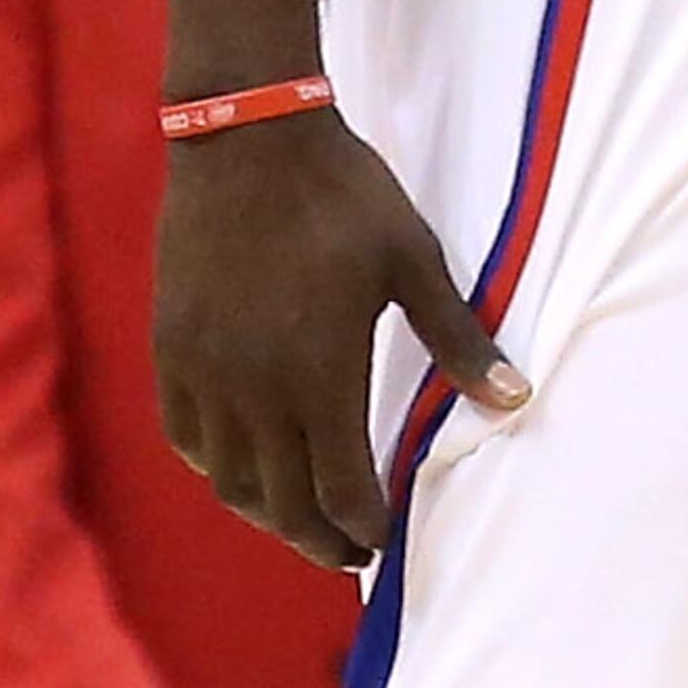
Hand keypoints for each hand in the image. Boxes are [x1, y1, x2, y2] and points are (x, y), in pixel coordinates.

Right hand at [154, 100, 523, 569]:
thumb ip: (459, 339)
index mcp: (318, 375)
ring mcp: (204, 371)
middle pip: (282, 503)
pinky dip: (216, 465)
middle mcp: (254, 388)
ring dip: (267, 512)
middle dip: (320, 538)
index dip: (364, 528)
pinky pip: (186, 435)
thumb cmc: (342, 195)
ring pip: (228, 480)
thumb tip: (515, 399)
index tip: (384, 540)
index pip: (341, 489)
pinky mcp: (172, 347)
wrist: (246, 136)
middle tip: (348, 551)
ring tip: (300, 517)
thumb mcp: (413, 261)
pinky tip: (243, 464)